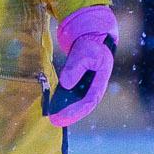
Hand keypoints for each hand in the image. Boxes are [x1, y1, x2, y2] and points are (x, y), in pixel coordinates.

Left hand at [48, 6, 119, 127]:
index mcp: (101, 79)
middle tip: (55, 122)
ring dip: (65, 108)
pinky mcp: (79, 79)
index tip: (63, 116)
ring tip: (52, 117)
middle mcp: (95, 84)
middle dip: (70, 114)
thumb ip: (75, 67)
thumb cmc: (90, 41)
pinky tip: (52, 104)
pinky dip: (62, 99)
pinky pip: (71, 93)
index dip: (77, 110)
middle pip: (83, 104)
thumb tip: (65, 83)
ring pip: (76, 100)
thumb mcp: (84, 51)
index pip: (90, 100)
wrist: (91, 32)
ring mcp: (87, 83)